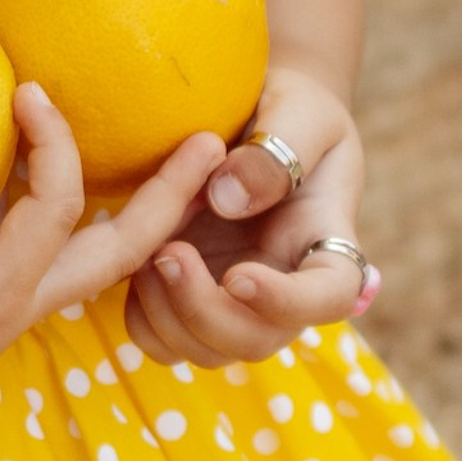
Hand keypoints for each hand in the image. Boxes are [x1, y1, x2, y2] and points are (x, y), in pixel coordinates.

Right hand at [0, 87, 226, 460]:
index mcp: (0, 295)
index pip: (56, 211)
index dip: (52, 147)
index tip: (28, 90)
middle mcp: (22, 296)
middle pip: (124, 247)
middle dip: (170, 196)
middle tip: (210, 139)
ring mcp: (9, 296)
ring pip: (95, 249)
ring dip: (137, 205)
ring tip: (166, 151)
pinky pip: (44, 240)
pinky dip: (63, 203)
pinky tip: (46, 166)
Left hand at [126, 65, 369, 368]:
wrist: (255, 112)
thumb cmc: (291, 109)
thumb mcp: (299, 111)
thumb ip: (274, 153)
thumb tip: (226, 200)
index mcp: (323, 243)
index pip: (328, 299)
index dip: (285, 303)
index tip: (240, 275)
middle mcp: (283, 284)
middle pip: (257, 340)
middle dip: (205, 311)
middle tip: (167, 252)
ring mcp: (235, 297)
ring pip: (207, 351)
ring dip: (168, 316)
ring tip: (149, 252)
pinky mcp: (188, 293)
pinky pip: (162, 338)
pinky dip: (141, 315)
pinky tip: (134, 261)